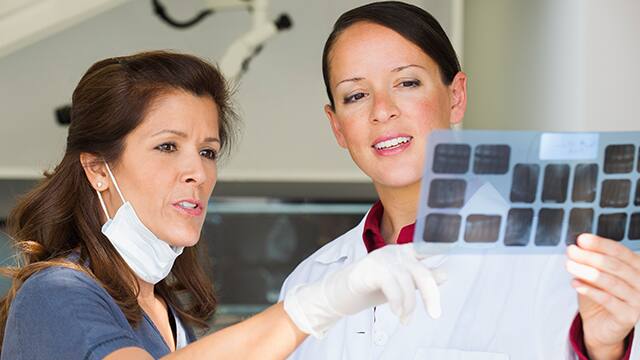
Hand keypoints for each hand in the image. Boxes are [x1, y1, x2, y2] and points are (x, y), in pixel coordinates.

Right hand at [283, 243, 444, 337]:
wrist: (339, 294)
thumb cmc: (370, 288)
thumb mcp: (400, 284)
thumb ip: (420, 278)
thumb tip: (445, 274)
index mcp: (403, 252)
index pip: (427, 248)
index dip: (441, 246)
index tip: (454, 248)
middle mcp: (394, 251)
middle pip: (421, 272)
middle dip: (430, 294)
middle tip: (435, 314)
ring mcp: (382, 258)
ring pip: (408, 282)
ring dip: (409, 305)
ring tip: (405, 319)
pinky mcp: (371, 269)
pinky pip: (392, 287)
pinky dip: (398, 303)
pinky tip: (397, 313)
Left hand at [566, 234, 639, 358]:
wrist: (600, 325)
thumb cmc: (600, 296)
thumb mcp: (595, 275)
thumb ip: (591, 262)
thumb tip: (577, 246)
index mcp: (637, 268)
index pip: (620, 252)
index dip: (600, 244)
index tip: (582, 239)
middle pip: (615, 266)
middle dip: (590, 256)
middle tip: (572, 251)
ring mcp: (638, 300)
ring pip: (611, 282)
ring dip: (587, 272)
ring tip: (570, 265)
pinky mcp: (629, 316)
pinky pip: (608, 300)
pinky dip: (590, 290)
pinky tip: (576, 284)